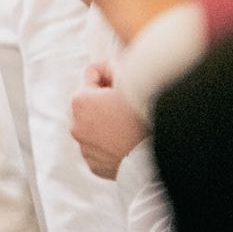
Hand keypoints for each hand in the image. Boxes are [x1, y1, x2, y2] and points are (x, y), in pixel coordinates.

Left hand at [70, 63, 147, 179]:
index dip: (109, 71)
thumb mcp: (131, 83)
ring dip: (106, 119)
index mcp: (79, 100)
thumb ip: (117, 67)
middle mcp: (75, 124)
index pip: (91, 73)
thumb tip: (113, 67)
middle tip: (129, 99)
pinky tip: (128, 140)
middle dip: (105, 96)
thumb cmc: (145, 117)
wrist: (156, 159)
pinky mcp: (94, 164)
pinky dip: (110, 141)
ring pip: (94, 123)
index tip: (125, 77)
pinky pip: (100, 146)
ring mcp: (83, 146)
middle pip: (90, 99)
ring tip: (130, 122)